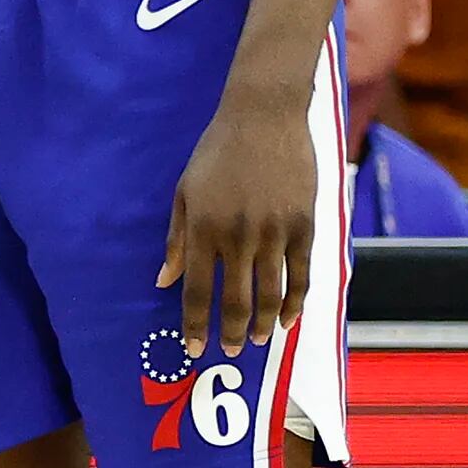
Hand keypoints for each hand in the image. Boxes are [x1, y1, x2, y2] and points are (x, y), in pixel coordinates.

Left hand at [158, 93, 313, 360]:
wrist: (264, 116)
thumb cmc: (217, 152)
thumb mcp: (184, 191)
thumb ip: (176, 239)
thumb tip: (164, 281)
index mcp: (203, 227)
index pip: (197, 290)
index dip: (195, 325)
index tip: (194, 348)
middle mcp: (237, 235)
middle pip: (237, 302)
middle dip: (233, 333)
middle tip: (232, 351)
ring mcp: (274, 232)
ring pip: (272, 296)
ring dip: (266, 325)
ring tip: (260, 340)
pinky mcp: (304, 227)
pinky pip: (302, 277)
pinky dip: (296, 304)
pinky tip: (290, 319)